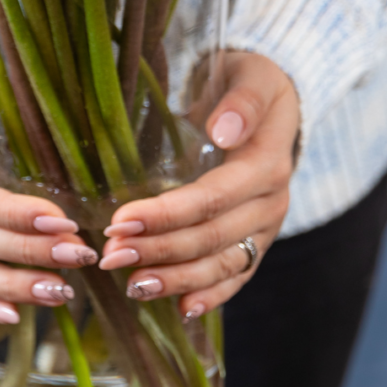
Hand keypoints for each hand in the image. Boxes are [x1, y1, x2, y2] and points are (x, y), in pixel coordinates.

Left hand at [99, 51, 298, 317]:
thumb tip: (223, 130)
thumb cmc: (254, 80)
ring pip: (221, 264)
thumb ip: (242, 103)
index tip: (121, 220)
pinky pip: (236, 275)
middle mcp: (270, 203)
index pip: (211, 199)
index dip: (167, 214)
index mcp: (267, 165)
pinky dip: (210, 295)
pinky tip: (182, 310)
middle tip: (110, 256)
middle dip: (159, 250)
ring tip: (131, 285)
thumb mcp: (253, 77)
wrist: (276, 97)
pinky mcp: (257, 239)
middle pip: (211, 237)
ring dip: (176, 280)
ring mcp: (265, 227)